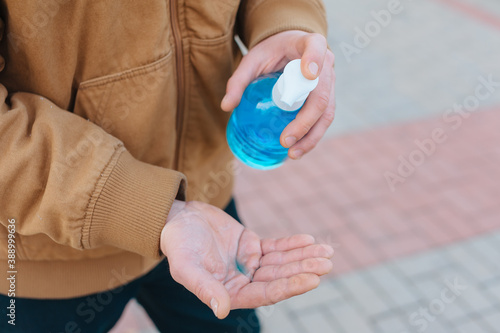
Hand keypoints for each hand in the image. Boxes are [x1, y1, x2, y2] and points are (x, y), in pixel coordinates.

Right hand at [161, 200, 333, 318]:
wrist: (177, 218)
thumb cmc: (178, 244)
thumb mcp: (186, 266)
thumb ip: (204, 288)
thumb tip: (222, 311)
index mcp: (230, 293)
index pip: (266, 293)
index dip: (289, 287)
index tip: (312, 279)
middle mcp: (243, 281)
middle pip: (279, 277)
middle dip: (303, 269)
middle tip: (326, 263)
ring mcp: (249, 263)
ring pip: (281, 262)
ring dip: (303, 256)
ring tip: (326, 252)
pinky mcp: (252, 245)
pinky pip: (276, 247)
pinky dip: (292, 244)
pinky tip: (309, 240)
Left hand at [221, 30, 335, 159]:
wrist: (288, 49)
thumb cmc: (270, 52)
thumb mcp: (251, 60)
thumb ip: (238, 80)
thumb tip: (226, 106)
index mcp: (309, 43)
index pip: (316, 46)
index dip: (315, 59)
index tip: (308, 73)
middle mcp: (326, 63)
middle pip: (321, 94)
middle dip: (305, 121)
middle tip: (286, 140)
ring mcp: (329, 83)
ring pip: (327, 112)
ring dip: (312, 136)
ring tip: (293, 153)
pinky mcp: (327, 98)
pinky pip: (323, 120)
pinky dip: (311, 137)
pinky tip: (297, 150)